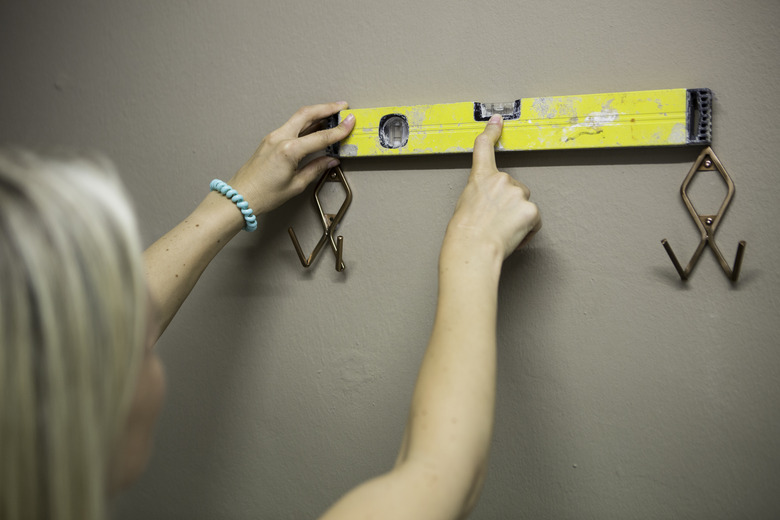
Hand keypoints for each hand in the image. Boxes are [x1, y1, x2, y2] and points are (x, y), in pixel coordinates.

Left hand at [228, 102, 355, 213]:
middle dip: (327, 107)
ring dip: (316, 113)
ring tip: (332, 113)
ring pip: (298, 117)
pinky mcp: (270, 140)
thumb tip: (330, 160)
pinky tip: (315, 125)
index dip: (339, 129)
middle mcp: (280, 138)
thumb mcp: (296, 184)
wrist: (240, 196)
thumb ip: (316, 168)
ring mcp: (273, 137)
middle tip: (342, 106)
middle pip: (307, 114)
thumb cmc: (265, 194)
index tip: (351, 122)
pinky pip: (291, 126)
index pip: (320, 136)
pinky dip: (305, 122)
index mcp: (288, 150)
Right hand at [445, 115, 540, 258]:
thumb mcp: (465, 204)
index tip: (497, 121)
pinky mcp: (531, 209)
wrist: (473, 248)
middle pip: (514, 188)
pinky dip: (526, 229)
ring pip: (524, 204)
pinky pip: (534, 220)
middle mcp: (501, 180)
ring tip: (501, 231)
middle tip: (495, 221)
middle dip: (509, 204)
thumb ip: (481, 193)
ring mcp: (518, 193)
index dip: (492, 132)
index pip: (485, 147)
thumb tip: (491, 201)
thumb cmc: (464, 233)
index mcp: (481, 178)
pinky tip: (512, 236)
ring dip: (517, 217)